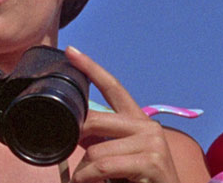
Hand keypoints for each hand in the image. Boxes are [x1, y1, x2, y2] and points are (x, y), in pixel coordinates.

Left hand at [65, 46, 184, 182]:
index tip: (71, 52)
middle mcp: (148, 126)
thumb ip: (100, 142)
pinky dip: (89, 178)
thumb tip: (75, 132)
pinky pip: (103, 166)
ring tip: (85, 182)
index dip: (91, 69)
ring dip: (82, 172)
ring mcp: (152, 142)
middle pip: (96, 120)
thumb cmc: (138, 182)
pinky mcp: (152, 161)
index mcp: (138, 121)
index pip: (114, 87)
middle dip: (76, 139)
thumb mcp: (117, 158)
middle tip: (70, 158)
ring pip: (95, 150)